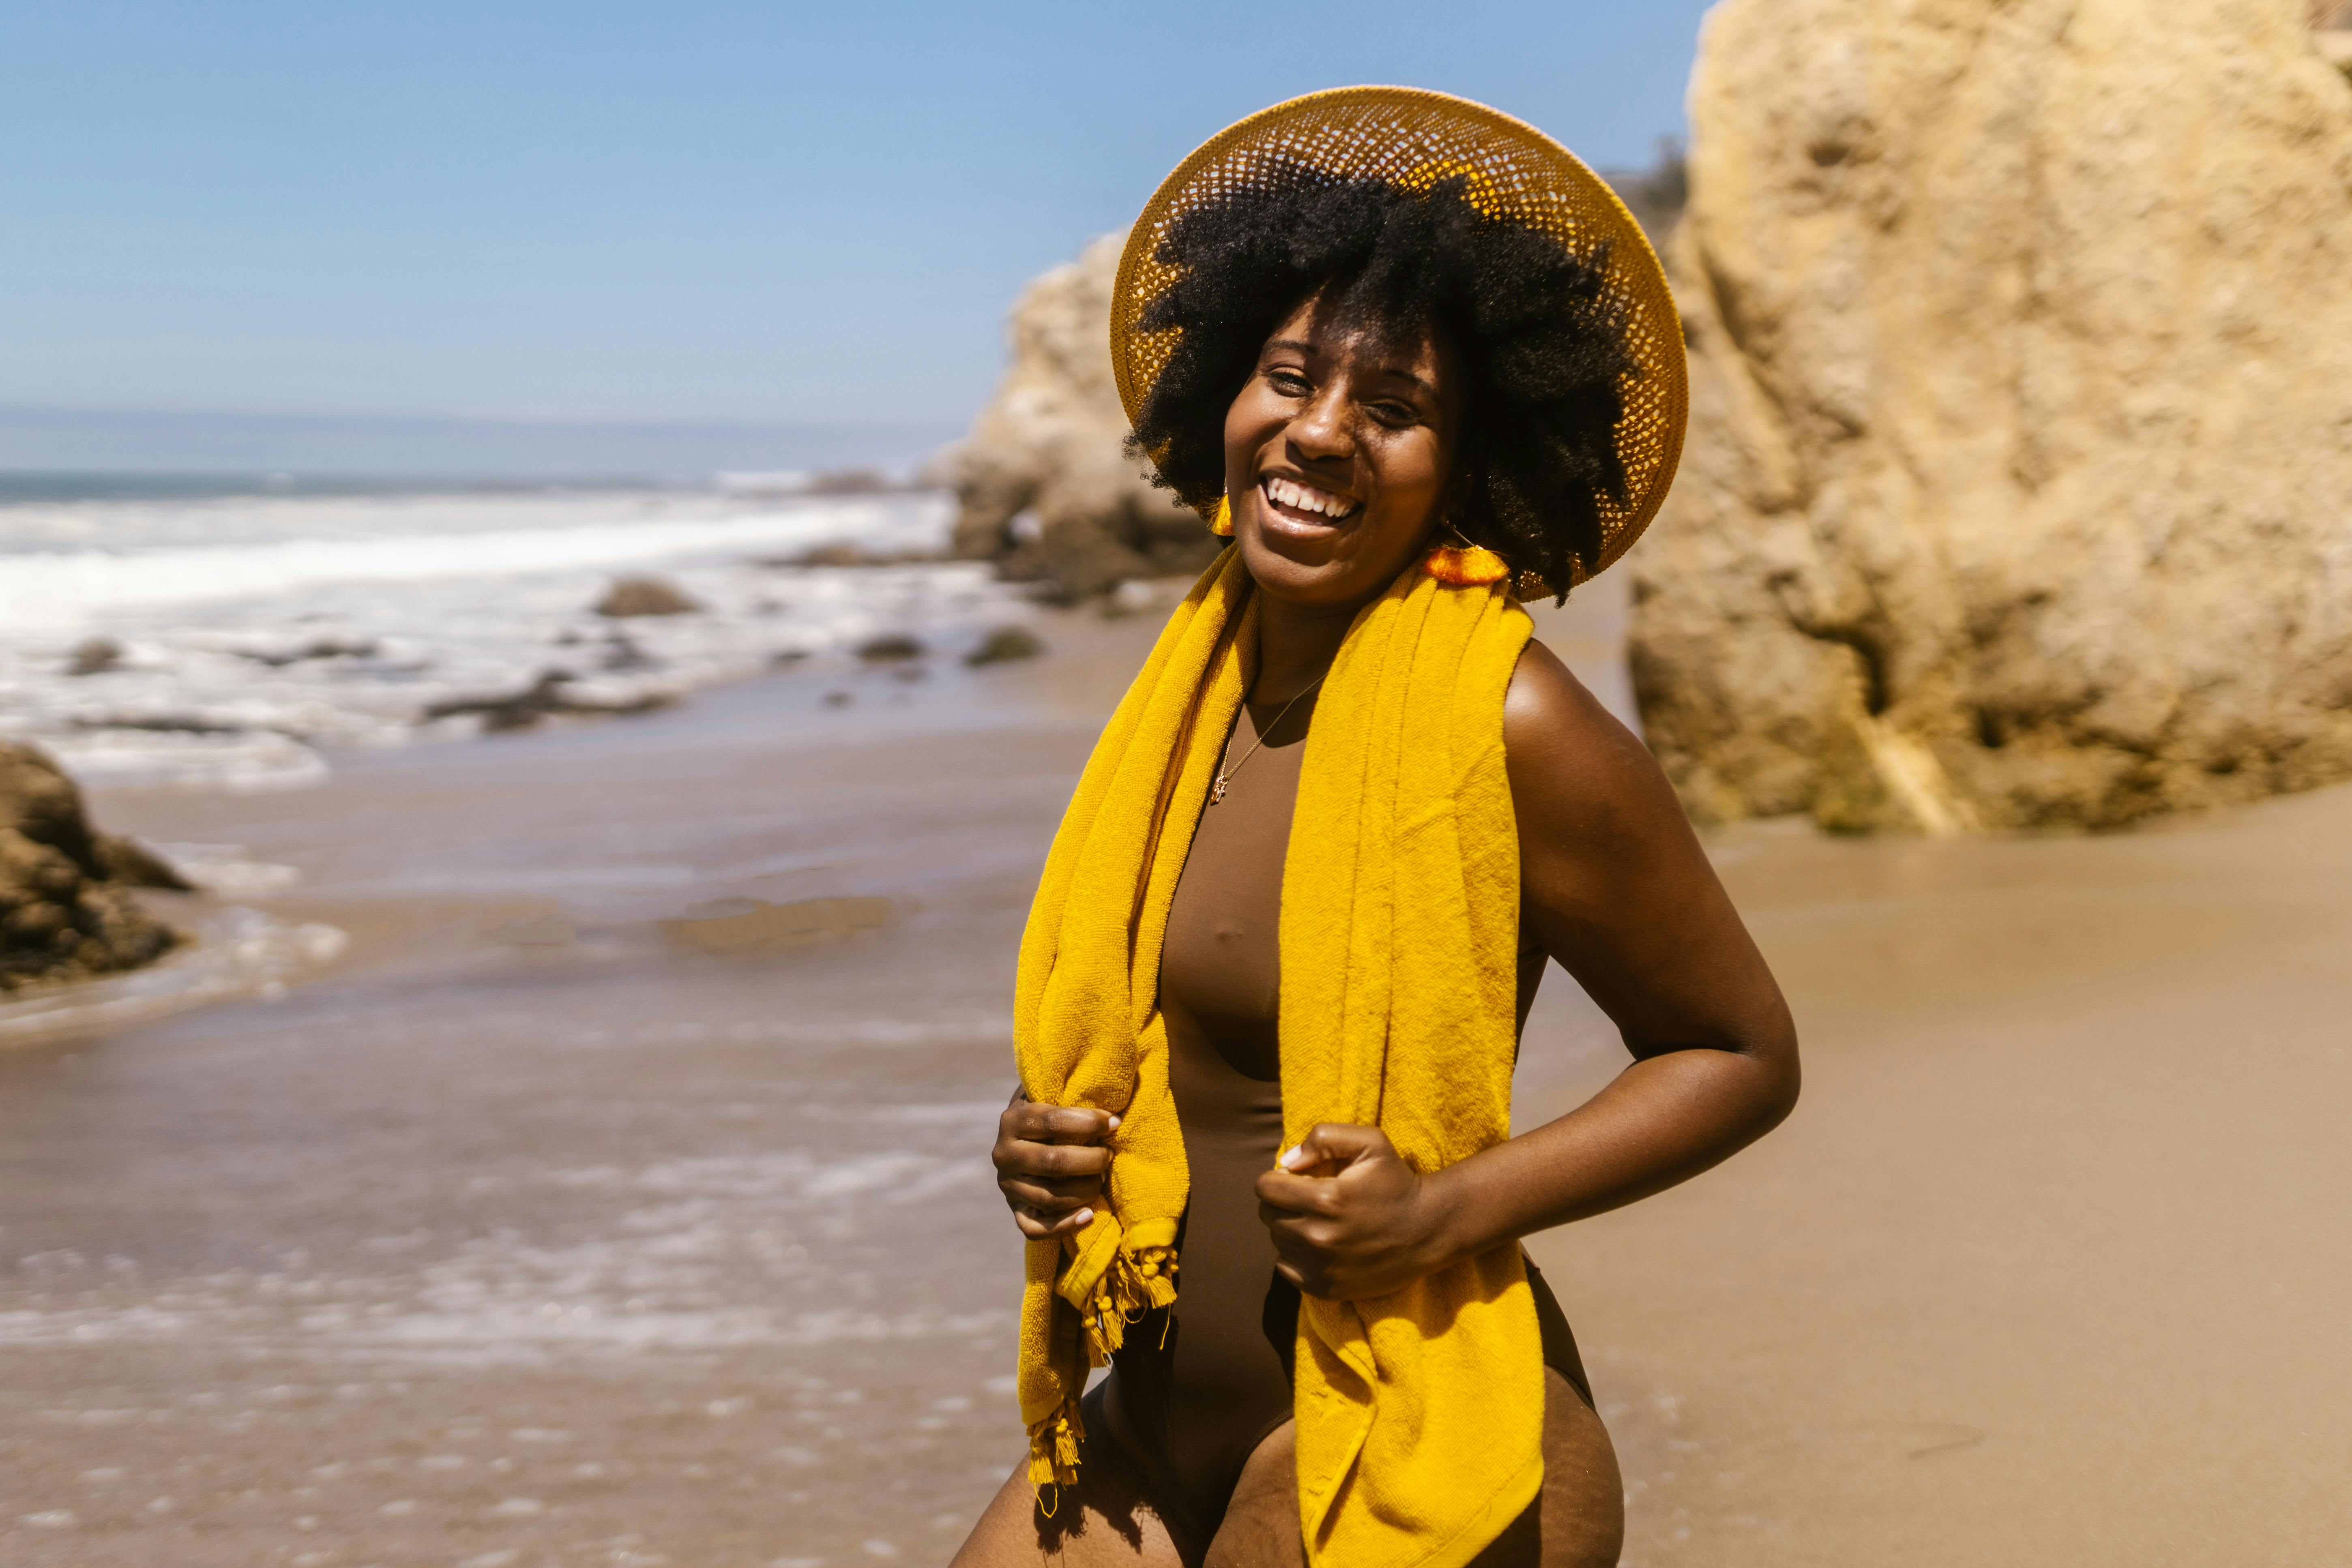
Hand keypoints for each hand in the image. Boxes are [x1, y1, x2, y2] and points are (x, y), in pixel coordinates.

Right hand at [992, 1088, 1116, 1242]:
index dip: (1089, 1123)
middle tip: (1110, 1154)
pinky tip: (1089, 1215)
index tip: (1115, 1122)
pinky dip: (1065, 1225)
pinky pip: (1036, 1229)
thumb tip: (1111, 1106)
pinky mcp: (1016, 1211)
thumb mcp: (1052, 1095)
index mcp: (1012, 1120)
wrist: (1025, 1138)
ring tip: (1103, 1178)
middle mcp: (1003, 1154)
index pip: (1052, 1121)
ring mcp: (1008, 1186)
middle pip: (1053, 1162)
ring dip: (1086, 1190)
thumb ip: (1071, 1092)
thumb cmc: (1052, 1113)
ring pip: (1050, 1197)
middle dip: (1091, 1159)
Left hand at [1255, 1123, 1456, 1300]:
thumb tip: (1287, 1162)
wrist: (1428, 1230)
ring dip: (1290, 1228)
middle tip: (1309, 1199)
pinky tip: (1319, 1245)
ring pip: (1277, 1242)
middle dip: (1282, 1202)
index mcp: (1325, 1199)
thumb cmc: (1396, 1182)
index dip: (1277, 1179)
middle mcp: (1319, 1237)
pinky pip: (1286, 1269)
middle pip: (1268, 1215)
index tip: (1297, 1179)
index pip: (1265, 1188)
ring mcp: (1322, 1267)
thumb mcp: (1370, 1142)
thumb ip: (1324, 1138)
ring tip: (1318, 1221)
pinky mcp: (1326, 1289)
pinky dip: (1295, 1255)